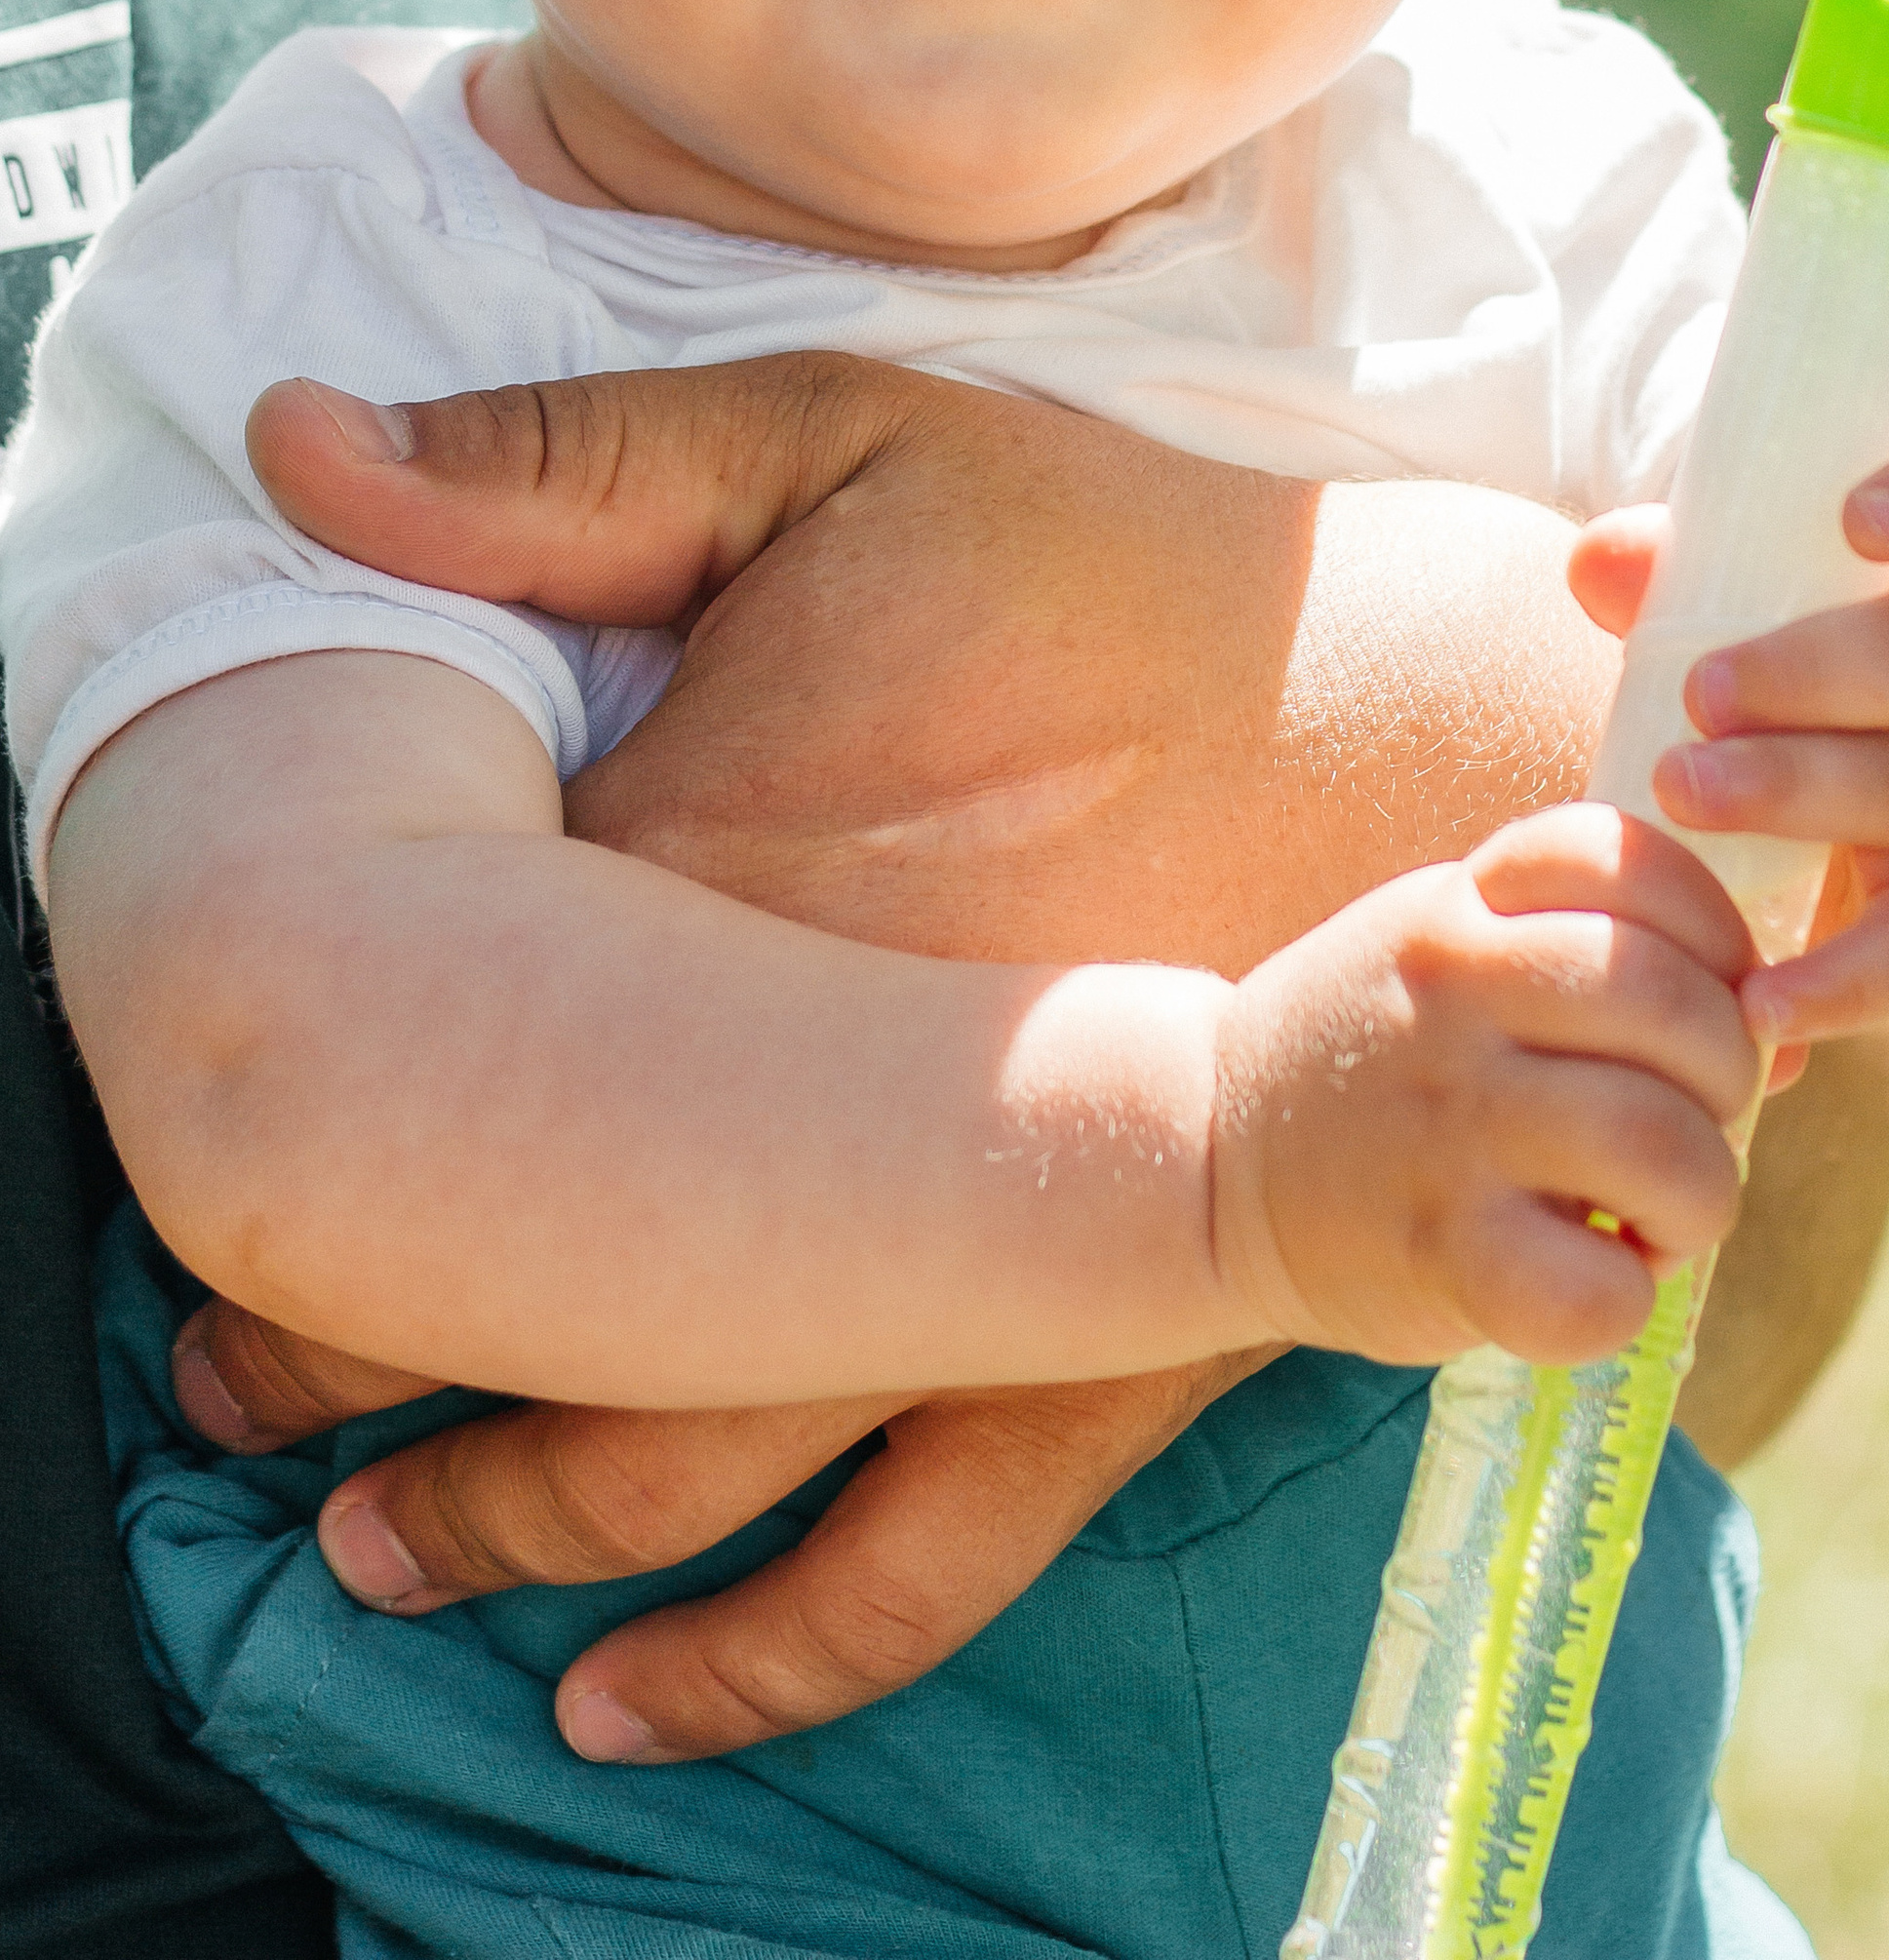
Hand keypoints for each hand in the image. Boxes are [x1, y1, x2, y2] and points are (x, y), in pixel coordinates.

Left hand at [211, 348, 1621, 1753]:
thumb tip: (293, 448)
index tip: (196, 1150)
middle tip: (227, 1386)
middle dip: (336, 1363)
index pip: (415, 1048)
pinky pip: (903, 1569)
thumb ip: (559, 465)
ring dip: (494, 1522)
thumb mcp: (839, 445)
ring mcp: (957, 1257)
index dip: (282, 1119)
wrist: (1431, 702)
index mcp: (698, 887)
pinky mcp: (1100, 1346)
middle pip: (498, 1292)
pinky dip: (760, 1659)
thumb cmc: (1126, 566)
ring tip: (373, 1557)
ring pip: (658, 1467)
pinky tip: (637, 1702)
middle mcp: (800, 1116)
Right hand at [1215, 804, 1760, 1368]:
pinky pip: (1596, 1288)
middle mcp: (1456, 995)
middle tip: (1693, 1119)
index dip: (1719, 934)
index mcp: (1467, 906)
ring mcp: (1448, 1125)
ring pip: (1664, 1145)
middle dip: (1730, 1073)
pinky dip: (1624, 1300)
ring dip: (1699, 1195)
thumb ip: (1604, 956)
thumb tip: (1791, 1036)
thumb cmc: (1375, 1052)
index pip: (1639, 864)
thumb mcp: (1458, 949)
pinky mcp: (1438, 1254)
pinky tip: (1589, 1278)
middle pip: (1680, 1006)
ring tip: (1653, 1214)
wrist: (1206, 1156)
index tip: (1712, 993)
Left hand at [1570, 427, 1888, 1049]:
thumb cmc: (1854, 652)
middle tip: (1702, 690)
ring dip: (1799, 791)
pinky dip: (1844, 982)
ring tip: (1682, 790)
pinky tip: (1760, 1004)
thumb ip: (1699, 568)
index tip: (1855, 515)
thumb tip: (1597, 562)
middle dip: (1815, 673)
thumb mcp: (1805, 592)